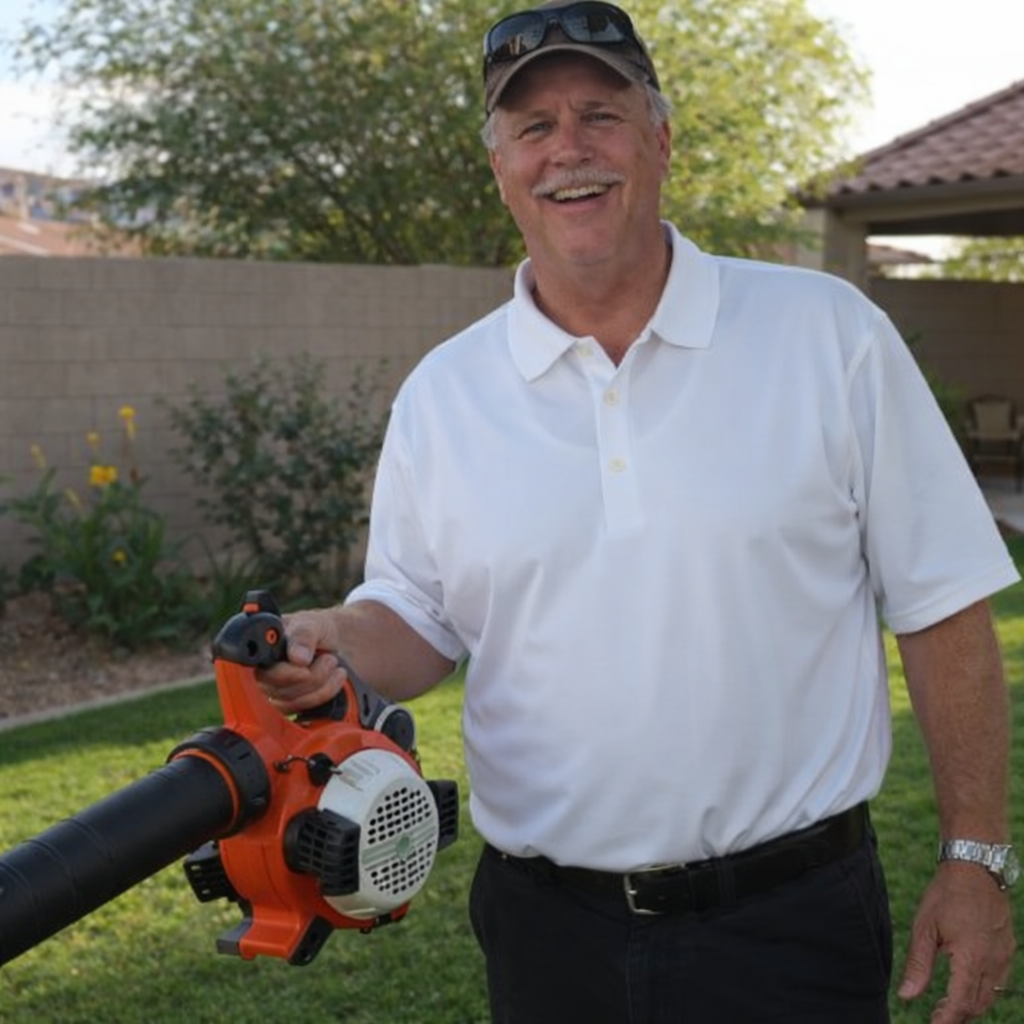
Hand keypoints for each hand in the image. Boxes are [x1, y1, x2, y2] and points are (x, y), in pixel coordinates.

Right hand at [254, 609, 347, 714]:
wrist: (336, 641)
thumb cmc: (316, 629)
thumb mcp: (311, 623)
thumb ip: (303, 636)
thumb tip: (297, 658)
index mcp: (262, 650)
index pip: (261, 671)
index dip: (283, 674)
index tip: (305, 668)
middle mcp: (263, 673)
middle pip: (277, 689)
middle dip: (311, 675)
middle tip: (329, 658)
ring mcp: (275, 690)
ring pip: (292, 701)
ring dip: (322, 683)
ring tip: (333, 662)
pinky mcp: (291, 702)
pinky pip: (304, 707)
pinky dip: (325, 692)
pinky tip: (336, 678)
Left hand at [898, 862, 1015, 1021]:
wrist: (975, 868)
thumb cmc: (946, 895)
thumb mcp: (925, 927)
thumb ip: (918, 964)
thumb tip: (907, 996)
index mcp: (972, 958)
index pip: (962, 1002)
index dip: (948, 1019)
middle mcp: (993, 961)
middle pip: (979, 1003)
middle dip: (959, 1015)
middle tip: (937, 1015)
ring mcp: (1004, 955)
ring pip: (991, 994)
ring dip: (971, 1003)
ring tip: (948, 1003)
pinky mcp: (1007, 948)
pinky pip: (999, 979)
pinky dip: (983, 989)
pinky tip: (966, 982)